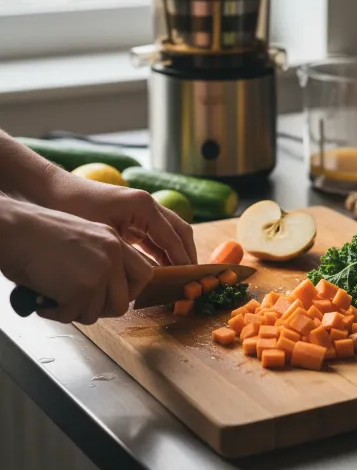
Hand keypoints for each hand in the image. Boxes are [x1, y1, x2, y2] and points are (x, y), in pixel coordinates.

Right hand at [0, 200, 153, 324]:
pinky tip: (45, 301)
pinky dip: (56, 314)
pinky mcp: (83, 289)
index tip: (112, 297)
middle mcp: (113, 255)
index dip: (130, 292)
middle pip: (123, 302)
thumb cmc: (37, 236)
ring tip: (56, 298)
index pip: (145, 274)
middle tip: (79, 304)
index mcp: (115, 241)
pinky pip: (73, 315)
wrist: (15, 230)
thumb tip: (108, 291)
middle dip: (100, 310)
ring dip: (75, 311)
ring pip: (97, 313)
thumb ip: (101, 259)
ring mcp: (100, 272)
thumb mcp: (83, 238)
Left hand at [47, 172, 196, 265]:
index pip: (173, 237)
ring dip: (176, 253)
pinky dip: (161, 251)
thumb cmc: (74, 209)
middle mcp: (148, 205)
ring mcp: (142, 210)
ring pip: (170, 233)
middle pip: (179, 231)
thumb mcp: (103, 235)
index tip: (191, 279)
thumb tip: (150, 278)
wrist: (51, 190)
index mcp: (145, 206)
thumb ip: (131, 254)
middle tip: (192, 279)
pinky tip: (160, 269)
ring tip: (180, 277)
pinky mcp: (133, 217)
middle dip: (187, 254)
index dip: (183, 259)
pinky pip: (154, 236)